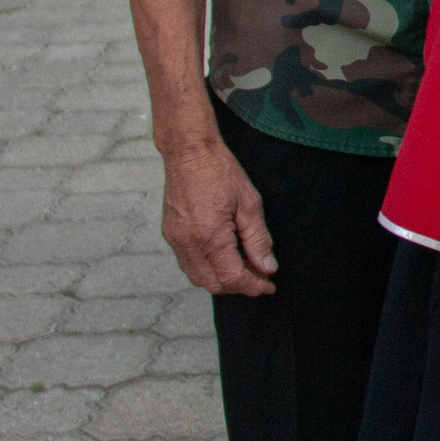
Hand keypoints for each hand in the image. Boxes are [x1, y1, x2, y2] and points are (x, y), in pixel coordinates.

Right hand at [159, 137, 275, 296]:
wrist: (189, 153)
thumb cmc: (220, 172)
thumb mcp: (250, 204)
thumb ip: (258, 240)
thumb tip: (267, 267)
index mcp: (209, 236)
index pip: (232, 277)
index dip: (253, 286)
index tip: (269, 286)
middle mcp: (187, 243)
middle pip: (213, 284)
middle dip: (238, 287)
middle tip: (260, 278)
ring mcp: (175, 240)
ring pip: (198, 277)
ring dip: (222, 280)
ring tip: (246, 269)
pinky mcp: (170, 234)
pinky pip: (188, 264)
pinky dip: (207, 269)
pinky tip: (225, 258)